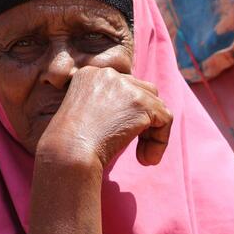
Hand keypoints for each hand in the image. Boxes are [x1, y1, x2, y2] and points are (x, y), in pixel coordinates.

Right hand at [38, 66, 172, 168]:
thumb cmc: (69, 147)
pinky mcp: (140, 102)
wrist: (68, 153)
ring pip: (156, 105)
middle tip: (136, 151)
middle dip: (144, 122)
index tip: (118, 138)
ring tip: (143, 157)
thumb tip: (140, 114)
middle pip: (142, 92)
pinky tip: (146, 159)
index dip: (128, 115)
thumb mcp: (85, 117)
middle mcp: (107, 74)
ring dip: (153, 133)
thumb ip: (108, 107)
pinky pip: (165, 118)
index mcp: (89, 74)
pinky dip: (161, 140)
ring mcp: (125, 86)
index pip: (123, 87)